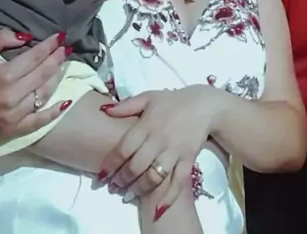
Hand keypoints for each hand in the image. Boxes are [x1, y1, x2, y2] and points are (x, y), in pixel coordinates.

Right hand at [0, 30, 66, 138]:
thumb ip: (2, 38)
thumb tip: (26, 36)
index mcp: (5, 75)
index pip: (35, 57)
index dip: (49, 46)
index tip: (60, 37)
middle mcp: (13, 95)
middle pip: (43, 74)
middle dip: (56, 58)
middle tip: (66, 48)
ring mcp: (15, 114)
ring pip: (44, 94)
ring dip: (57, 78)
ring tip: (63, 65)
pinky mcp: (15, 128)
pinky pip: (39, 121)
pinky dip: (54, 112)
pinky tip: (66, 102)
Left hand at [99, 86, 218, 212]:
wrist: (204, 105)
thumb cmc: (172, 101)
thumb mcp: (148, 97)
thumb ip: (126, 106)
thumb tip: (103, 111)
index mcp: (147, 124)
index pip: (124, 148)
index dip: (111, 164)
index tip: (102, 175)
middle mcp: (159, 139)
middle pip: (137, 166)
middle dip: (122, 180)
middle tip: (114, 187)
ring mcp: (175, 151)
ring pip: (154, 177)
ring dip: (139, 189)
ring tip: (128, 196)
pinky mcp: (188, 160)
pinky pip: (178, 182)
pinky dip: (168, 197)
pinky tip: (157, 209)